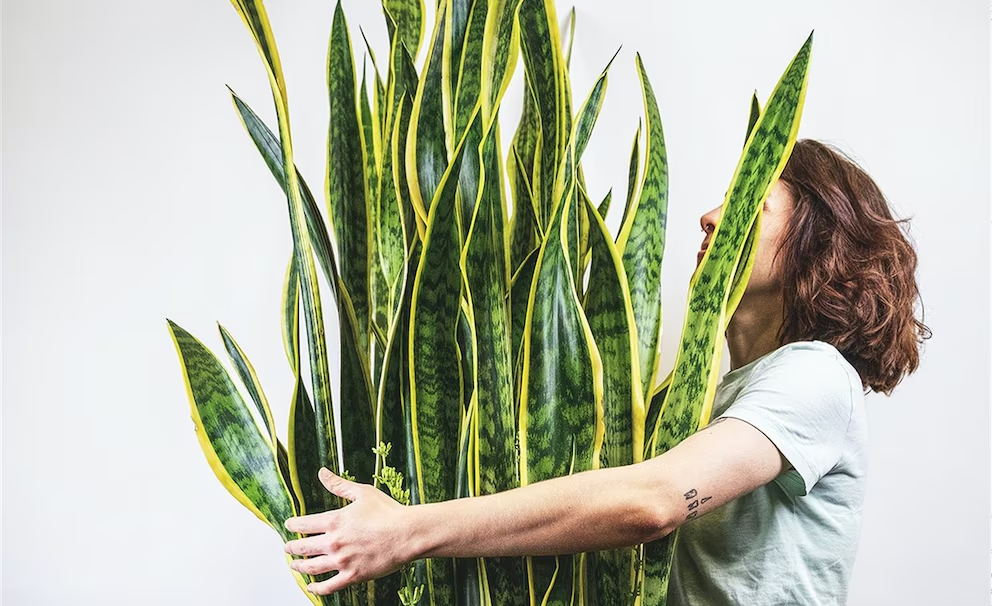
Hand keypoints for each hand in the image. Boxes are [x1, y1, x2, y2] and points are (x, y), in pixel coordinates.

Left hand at [284, 468, 413, 595]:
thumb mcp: (362, 493)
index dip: (292, 525)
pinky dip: (316, 589)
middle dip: (291, 547)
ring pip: (311, 567)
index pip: (303, 525)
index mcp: (334, 521)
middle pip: (303, 547)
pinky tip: (311, 587)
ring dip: (299, 567)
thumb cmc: (388, 512)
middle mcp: (334, 542)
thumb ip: (339, 485)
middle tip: (287, 548)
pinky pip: (328, 586)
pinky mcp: (353, 576)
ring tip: (293, 565)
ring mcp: (342, 561)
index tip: (289, 526)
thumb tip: (322, 473)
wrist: (407, 533)